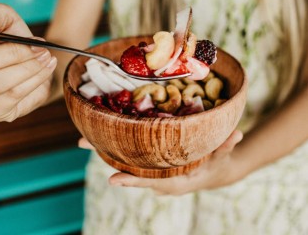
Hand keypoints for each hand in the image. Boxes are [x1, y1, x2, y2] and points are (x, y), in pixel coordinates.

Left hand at [79, 130, 243, 194]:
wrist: (213, 172)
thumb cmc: (217, 165)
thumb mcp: (223, 157)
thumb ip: (227, 146)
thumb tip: (236, 133)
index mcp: (174, 181)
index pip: (151, 182)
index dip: (133, 182)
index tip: (112, 180)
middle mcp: (158, 178)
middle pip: (128, 169)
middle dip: (105, 156)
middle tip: (82, 142)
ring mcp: (152, 170)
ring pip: (125, 161)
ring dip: (103, 149)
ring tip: (83, 138)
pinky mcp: (150, 162)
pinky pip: (130, 155)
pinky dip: (115, 146)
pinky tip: (101, 133)